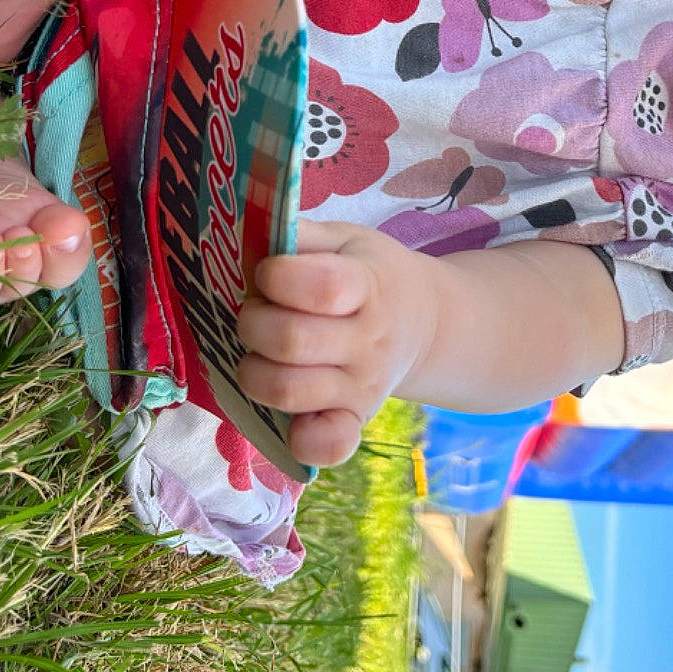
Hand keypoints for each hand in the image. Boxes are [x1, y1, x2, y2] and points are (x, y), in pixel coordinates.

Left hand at [235, 220, 431, 467]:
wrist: (425, 323)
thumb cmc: (369, 274)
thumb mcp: (346, 239)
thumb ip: (300, 235)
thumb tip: (247, 224)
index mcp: (367, 286)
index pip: (324, 288)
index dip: (279, 277)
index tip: (267, 272)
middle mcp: (368, 342)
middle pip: (292, 343)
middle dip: (252, 323)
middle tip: (254, 312)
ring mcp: (362, 388)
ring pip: (289, 393)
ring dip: (253, 372)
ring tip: (259, 354)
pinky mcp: (354, 421)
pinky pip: (326, 447)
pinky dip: (298, 438)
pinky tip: (287, 411)